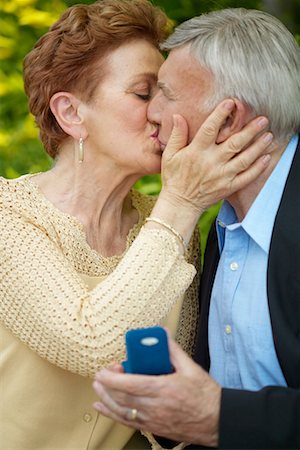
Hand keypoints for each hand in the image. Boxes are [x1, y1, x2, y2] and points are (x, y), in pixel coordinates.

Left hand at [93, 336, 220, 447]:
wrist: (217, 420)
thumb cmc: (205, 395)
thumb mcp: (191, 367)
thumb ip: (172, 350)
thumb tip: (161, 333)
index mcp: (164, 389)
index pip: (131, 384)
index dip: (113, 379)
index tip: (103, 371)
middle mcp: (156, 407)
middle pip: (123, 398)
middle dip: (107, 387)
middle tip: (100, 375)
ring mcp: (153, 419)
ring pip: (122, 412)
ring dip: (106, 400)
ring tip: (97, 388)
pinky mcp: (154, 427)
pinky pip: (128, 423)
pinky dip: (112, 415)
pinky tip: (102, 407)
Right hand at [160, 99, 271, 213]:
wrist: (180, 204)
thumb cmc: (174, 178)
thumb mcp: (169, 155)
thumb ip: (177, 135)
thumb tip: (178, 116)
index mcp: (196, 151)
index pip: (210, 128)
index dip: (220, 114)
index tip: (230, 102)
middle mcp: (211, 162)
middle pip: (235, 142)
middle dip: (250, 130)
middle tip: (263, 119)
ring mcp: (222, 175)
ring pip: (244, 159)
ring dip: (258, 147)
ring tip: (269, 135)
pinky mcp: (228, 187)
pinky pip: (246, 177)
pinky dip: (258, 168)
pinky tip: (266, 157)